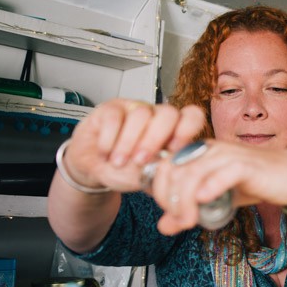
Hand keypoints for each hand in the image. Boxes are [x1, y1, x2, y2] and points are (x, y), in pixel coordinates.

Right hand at [63, 98, 206, 192]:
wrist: (94, 169)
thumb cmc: (126, 171)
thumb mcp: (147, 178)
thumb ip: (161, 173)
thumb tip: (173, 172)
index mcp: (173, 130)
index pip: (192, 116)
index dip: (187, 129)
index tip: (175, 149)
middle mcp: (156, 116)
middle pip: (168, 113)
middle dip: (155, 139)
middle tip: (141, 161)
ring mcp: (134, 109)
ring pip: (140, 114)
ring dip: (128, 143)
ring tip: (119, 163)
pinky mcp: (110, 109)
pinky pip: (114, 117)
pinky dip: (109, 139)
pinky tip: (106, 154)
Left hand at [149, 140, 286, 234]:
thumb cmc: (255, 182)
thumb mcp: (217, 200)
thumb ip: (190, 210)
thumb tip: (164, 227)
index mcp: (200, 152)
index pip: (165, 166)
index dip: (159, 190)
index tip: (168, 212)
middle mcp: (210, 149)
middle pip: (176, 170)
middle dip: (170, 199)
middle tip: (179, 221)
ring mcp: (228, 155)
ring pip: (195, 173)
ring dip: (186, 200)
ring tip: (188, 220)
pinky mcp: (247, 164)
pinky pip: (224, 172)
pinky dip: (211, 186)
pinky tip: (206, 200)